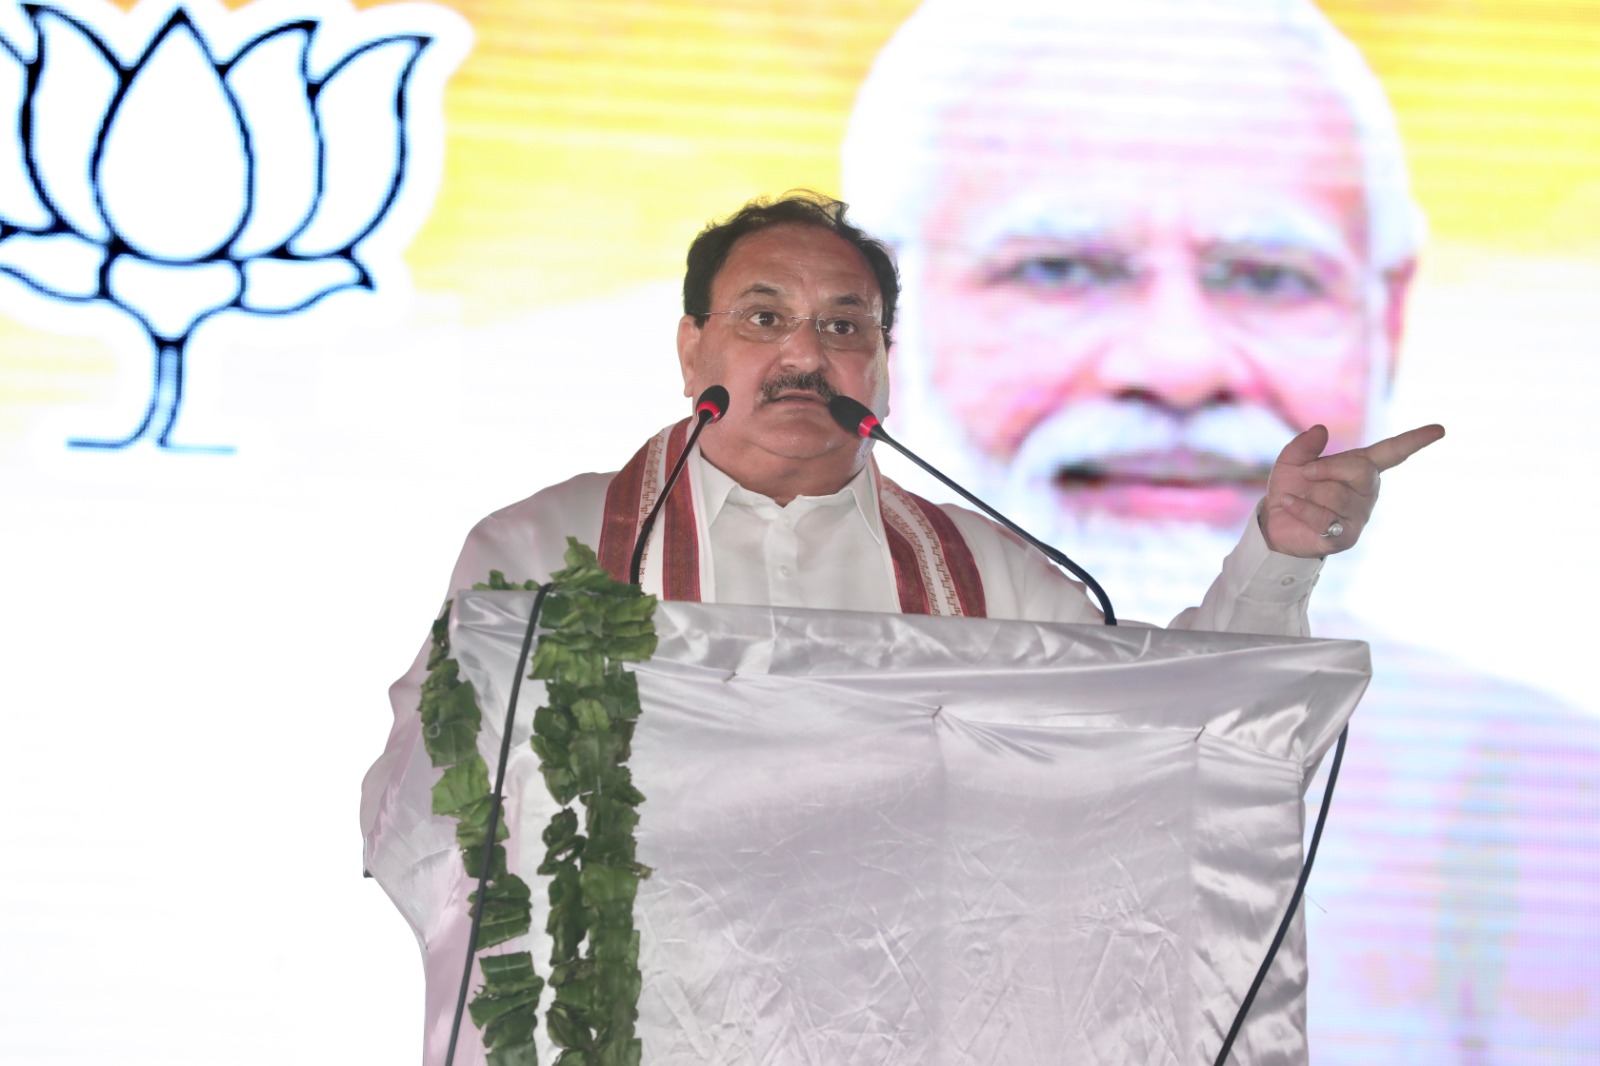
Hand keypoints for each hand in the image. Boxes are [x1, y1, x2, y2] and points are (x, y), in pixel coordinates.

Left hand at [1260, 423, 1445, 557]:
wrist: (1275, 523)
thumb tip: (1320, 430)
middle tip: (1306, 473)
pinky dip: (1300, 507)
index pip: (1392, 452)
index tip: (1439, 429)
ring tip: (1301, 497)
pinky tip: (1289, 505)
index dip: (1415, 440)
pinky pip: (1323, 516)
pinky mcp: (1346, 537)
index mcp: (1361, 467)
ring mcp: (1359, 515)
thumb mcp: (1292, 461)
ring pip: (1337, 495)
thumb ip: (1304, 445)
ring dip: (1310, 493)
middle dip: (1329, 468)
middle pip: (1362, 471)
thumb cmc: (1292, 488)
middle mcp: (1367, 491)